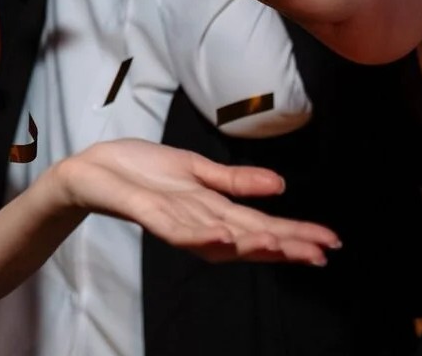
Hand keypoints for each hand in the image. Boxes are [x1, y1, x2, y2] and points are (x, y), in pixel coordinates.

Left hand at [60, 139, 338, 264]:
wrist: (92, 167)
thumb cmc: (140, 169)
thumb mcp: (196, 168)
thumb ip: (235, 181)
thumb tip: (281, 185)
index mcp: (212, 209)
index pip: (261, 225)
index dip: (294, 234)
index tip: (329, 241)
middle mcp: (198, 222)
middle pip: (247, 239)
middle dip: (284, 246)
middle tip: (320, 254)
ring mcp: (173, 221)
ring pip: (218, 241)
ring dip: (250, 245)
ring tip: (283, 246)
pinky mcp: (147, 214)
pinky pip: (176, 231)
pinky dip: (200, 236)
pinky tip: (223, 236)